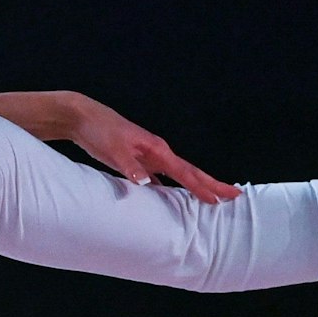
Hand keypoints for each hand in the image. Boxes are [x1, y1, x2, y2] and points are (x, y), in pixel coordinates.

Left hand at [64, 92, 240, 202]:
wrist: (84, 117)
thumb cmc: (100, 131)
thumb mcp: (114, 150)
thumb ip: (130, 167)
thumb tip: (145, 183)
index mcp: (157, 150)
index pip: (185, 172)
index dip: (202, 187)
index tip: (220, 198)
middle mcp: (158, 153)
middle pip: (190, 172)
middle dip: (211, 184)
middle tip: (233, 195)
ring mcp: (149, 157)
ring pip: (177, 175)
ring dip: (194, 186)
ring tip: (211, 198)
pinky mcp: (137, 161)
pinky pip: (160, 178)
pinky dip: (169, 188)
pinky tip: (171, 198)